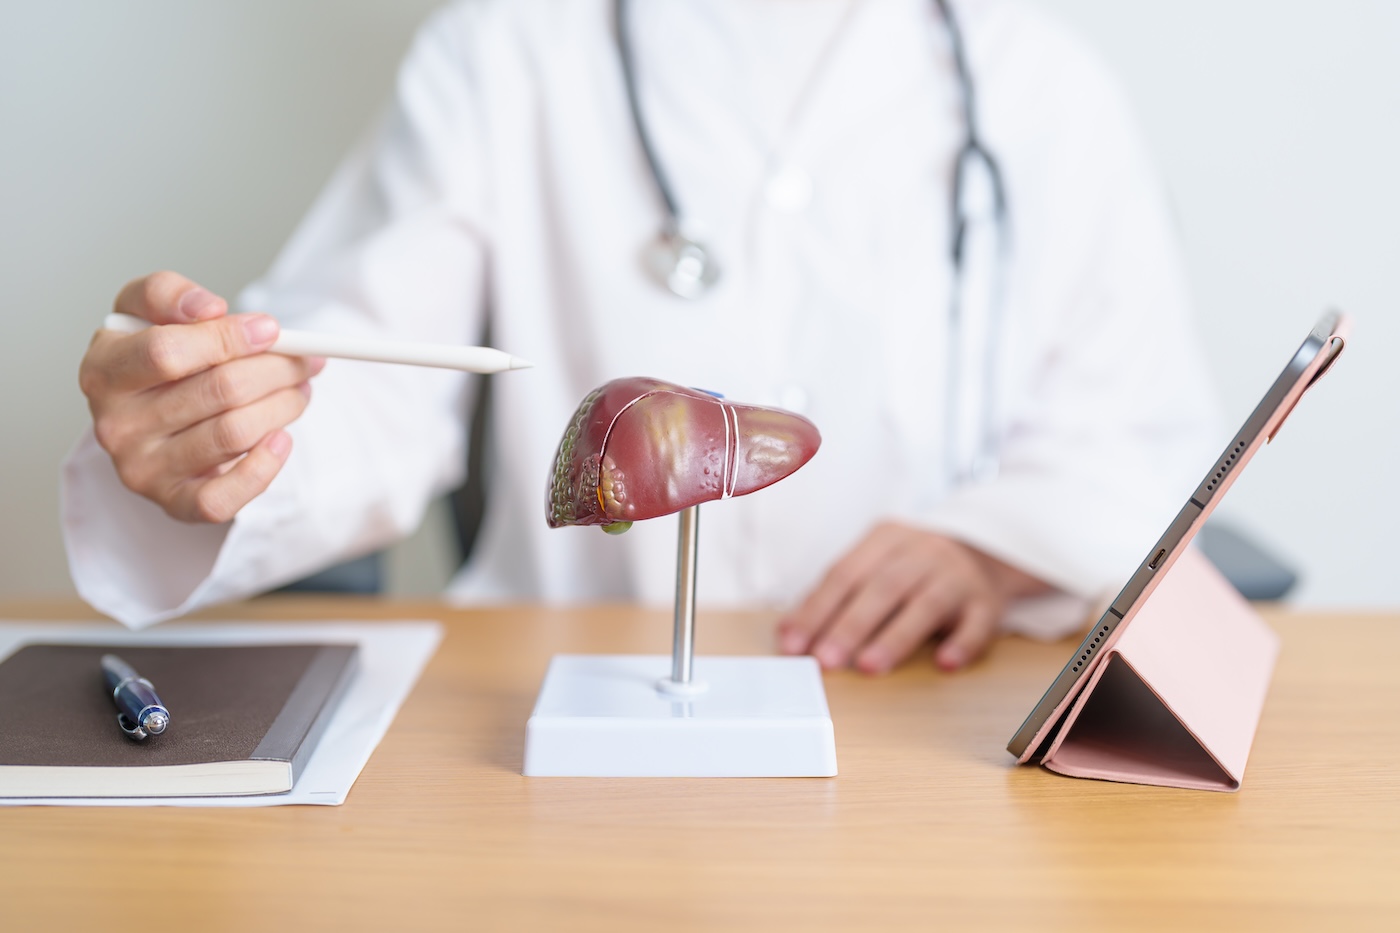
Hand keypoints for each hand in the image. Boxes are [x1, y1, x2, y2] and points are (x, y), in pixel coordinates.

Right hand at [79, 271, 323, 522]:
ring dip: (283, 406)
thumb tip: (209, 308)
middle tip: (305, 359)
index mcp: (103, 370)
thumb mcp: (149, 311)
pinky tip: (282, 438)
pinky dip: (265, 465)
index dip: (228, 338)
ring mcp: (142, 469)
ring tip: (299, 390)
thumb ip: (169, 294)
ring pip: (234, 433)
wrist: (153, 418)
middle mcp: (115, 424)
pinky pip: (224, 497)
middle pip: (217, 390)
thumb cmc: (158, 360)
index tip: (271, 329)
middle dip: (275, 370)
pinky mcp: (173, 503)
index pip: (167, 352)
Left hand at [776, 522, 1050, 673]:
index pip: (844, 573)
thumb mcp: (872, 567)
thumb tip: (788, 636)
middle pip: (882, 587)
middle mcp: (922, 553)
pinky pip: (978, 623)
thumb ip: (833, 598)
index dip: (816, 609)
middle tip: (826, 661)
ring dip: (896, 637)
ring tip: (870, 667)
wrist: (983, 553)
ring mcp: (957, 575)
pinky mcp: (987, 602)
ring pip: (926, 605)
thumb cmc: (910, 568)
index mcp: (885, 540)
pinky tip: (945, 663)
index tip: (794, 645)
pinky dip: (963, 643)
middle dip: (850, 626)